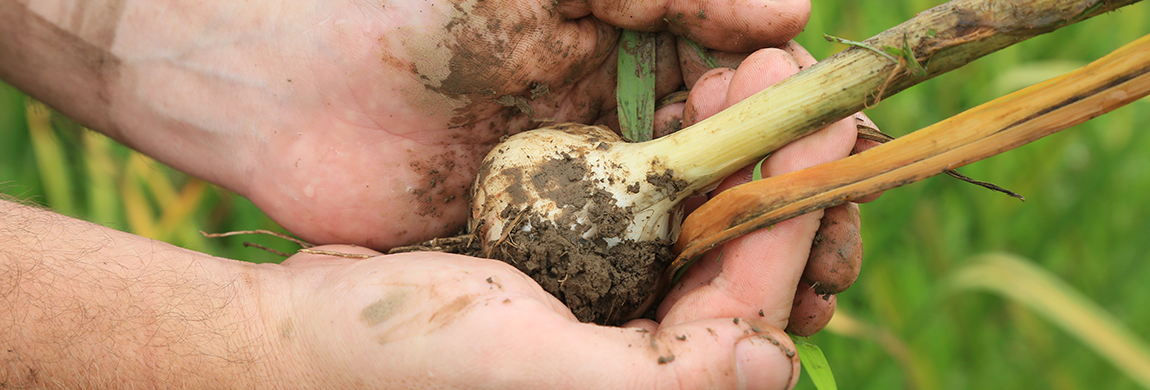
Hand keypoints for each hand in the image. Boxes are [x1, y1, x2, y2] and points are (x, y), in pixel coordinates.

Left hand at [6, 0, 808, 248]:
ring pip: (694, 244)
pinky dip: (676, 303)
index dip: (796, 134)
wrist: (297, 93)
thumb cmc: (428, 28)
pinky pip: (628, 284)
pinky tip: (720, 328)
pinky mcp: (544, 253)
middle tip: (830, 251)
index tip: (828, 151)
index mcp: (638, 75)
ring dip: (750, 269)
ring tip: (804, 294)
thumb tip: (797, 10)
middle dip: (792, 216)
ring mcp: (585, 203)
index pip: (748, 107)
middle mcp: (623, 144)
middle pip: (737, 186)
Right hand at [269, 45, 875, 388]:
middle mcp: (641, 362)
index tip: (830, 121)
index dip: (796, 207)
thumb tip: (777, 357)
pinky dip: (674, 157)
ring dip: (733, 153)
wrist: (298, 332)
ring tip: (756, 75)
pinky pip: (648, 212)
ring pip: (702, 229)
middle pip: (744, 265)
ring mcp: (608, 318)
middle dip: (778, 174)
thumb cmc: (400, 360)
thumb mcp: (536, 368)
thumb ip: (666, 379)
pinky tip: (687, 103)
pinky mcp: (574, 277)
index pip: (756, 306)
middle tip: (799, 83)